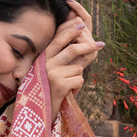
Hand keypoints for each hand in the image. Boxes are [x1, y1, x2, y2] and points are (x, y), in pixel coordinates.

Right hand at [43, 0, 101, 114]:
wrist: (35, 112)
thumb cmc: (45, 88)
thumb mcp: (48, 70)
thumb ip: (60, 56)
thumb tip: (74, 42)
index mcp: (42, 57)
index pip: (58, 38)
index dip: (70, 29)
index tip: (82, 23)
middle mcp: (46, 64)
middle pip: (72, 49)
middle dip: (88, 46)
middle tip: (100, 44)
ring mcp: (52, 74)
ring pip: (78, 67)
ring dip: (78, 75)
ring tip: (70, 83)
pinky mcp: (60, 86)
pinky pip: (79, 80)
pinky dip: (78, 87)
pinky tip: (69, 92)